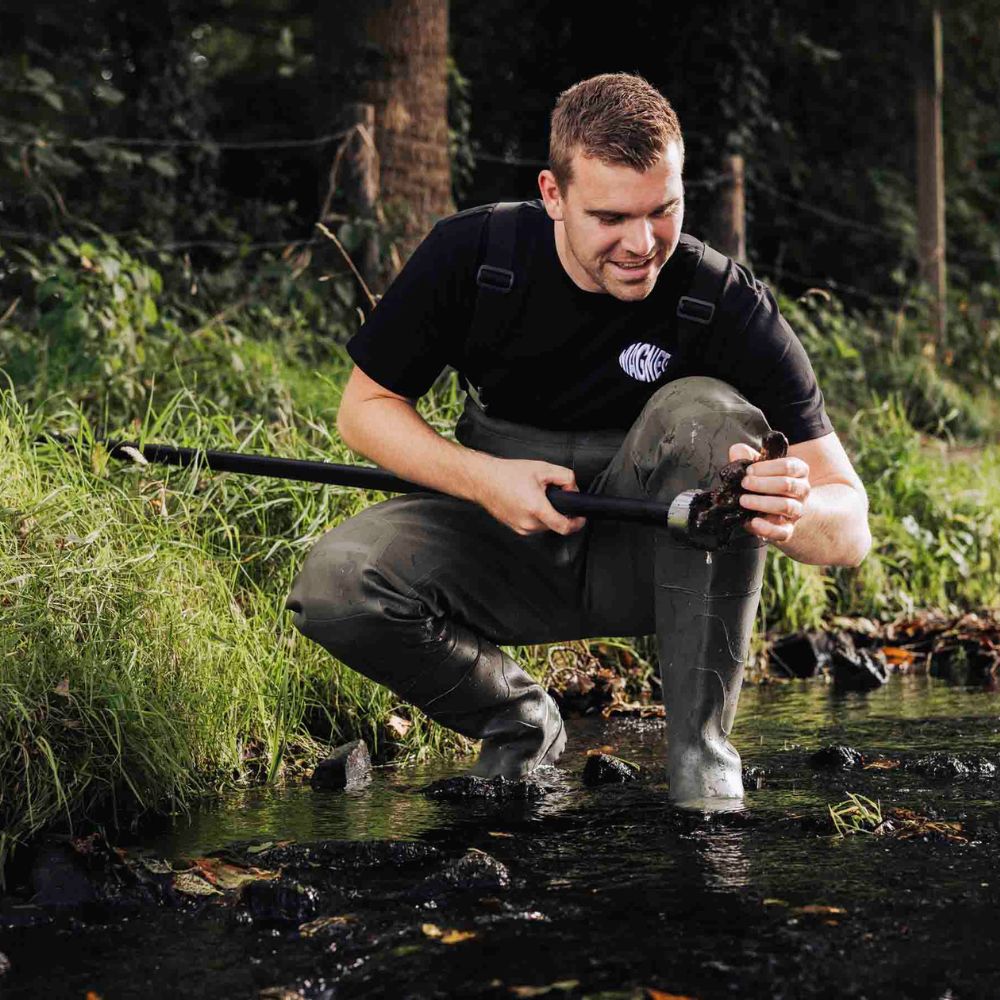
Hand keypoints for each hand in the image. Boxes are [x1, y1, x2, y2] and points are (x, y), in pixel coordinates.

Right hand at [472, 456, 586, 535]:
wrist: (483, 480)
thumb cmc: (507, 474)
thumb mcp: (542, 468)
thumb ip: (565, 477)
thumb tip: (572, 489)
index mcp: (536, 508)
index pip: (564, 526)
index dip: (576, 523)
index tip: (580, 518)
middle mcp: (528, 523)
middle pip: (555, 523)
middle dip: (559, 510)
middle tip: (553, 494)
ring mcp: (521, 528)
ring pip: (545, 525)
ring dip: (547, 513)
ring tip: (538, 496)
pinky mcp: (515, 528)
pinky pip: (534, 525)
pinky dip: (536, 515)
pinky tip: (528, 502)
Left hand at [728, 442, 810, 544]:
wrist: (776, 511)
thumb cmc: (766, 483)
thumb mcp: (758, 468)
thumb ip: (747, 457)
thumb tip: (737, 451)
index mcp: (798, 471)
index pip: (789, 466)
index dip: (768, 468)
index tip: (749, 471)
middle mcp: (801, 491)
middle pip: (787, 485)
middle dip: (763, 484)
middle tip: (744, 483)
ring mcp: (797, 511)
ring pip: (786, 506)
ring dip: (763, 503)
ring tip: (743, 501)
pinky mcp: (788, 530)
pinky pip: (782, 532)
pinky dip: (767, 528)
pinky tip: (753, 522)